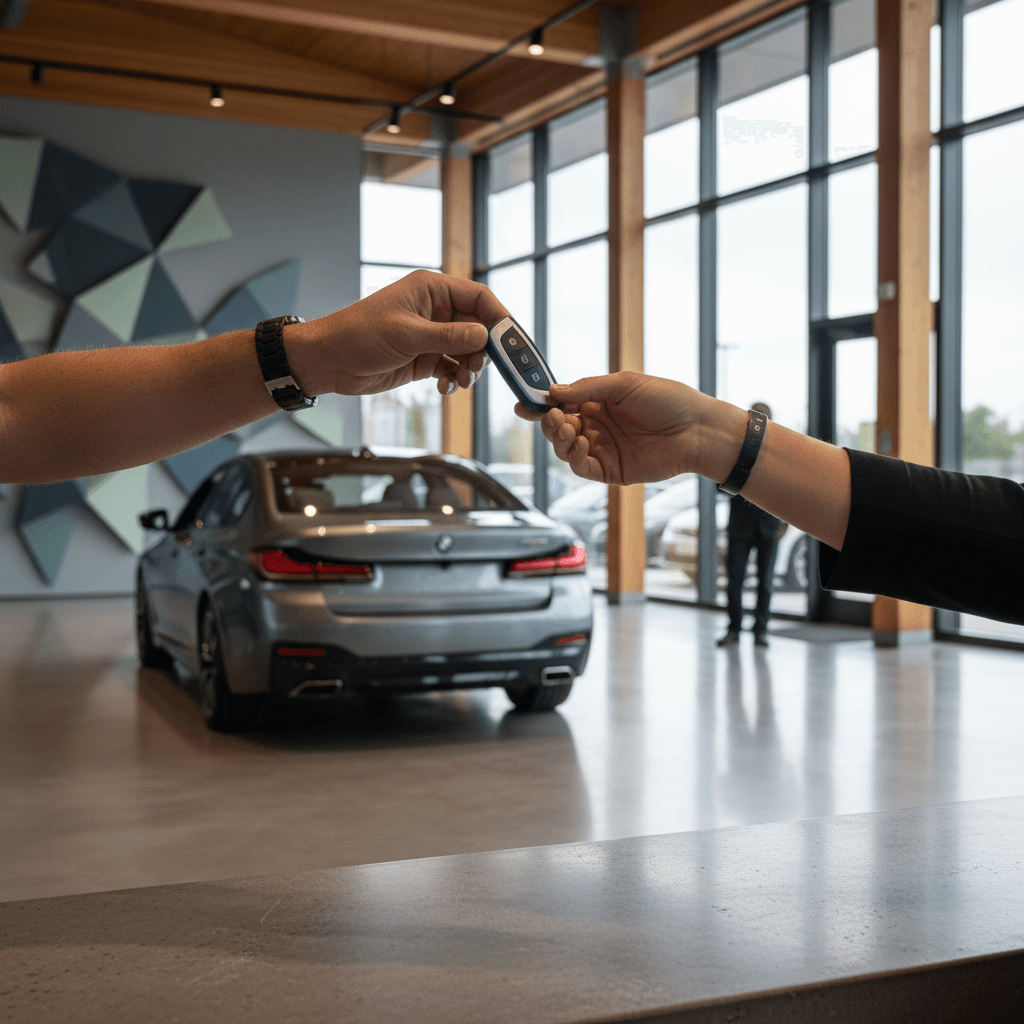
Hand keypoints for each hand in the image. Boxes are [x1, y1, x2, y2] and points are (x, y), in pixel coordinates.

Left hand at [286, 270, 506, 397]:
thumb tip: (485, 336)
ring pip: (468, 351)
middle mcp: (436, 310)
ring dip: (471, 368)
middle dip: (485, 350)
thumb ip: (449, 337)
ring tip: (461, 382)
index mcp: (432, 290)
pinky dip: (455, 379)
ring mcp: (431, 336)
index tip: (512, 342)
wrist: (329, 361)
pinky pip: (453, 368)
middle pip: (479, 326)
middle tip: (482, 369)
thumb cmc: (359, 335)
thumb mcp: (407, 335)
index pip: (479, 297)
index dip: (499, 318)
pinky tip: (446, 387)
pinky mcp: (424, 358)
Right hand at [516, 371, 742, 484]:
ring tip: (570, 429)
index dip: (541, 405)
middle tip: (555, 416)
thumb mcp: (626, 384)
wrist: (698, 430)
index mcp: (598, 402)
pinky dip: (573, 458)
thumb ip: (588, 388)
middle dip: (550, 423)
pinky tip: (579, 445)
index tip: (524, 404)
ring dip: (560, 440)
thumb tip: (554, 391)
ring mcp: (603, 449)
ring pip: (565, 449)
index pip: (561, 404)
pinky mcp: (611, 471)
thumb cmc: (669, 400)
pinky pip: (582, 468)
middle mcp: (597, 426)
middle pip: (558, 429)